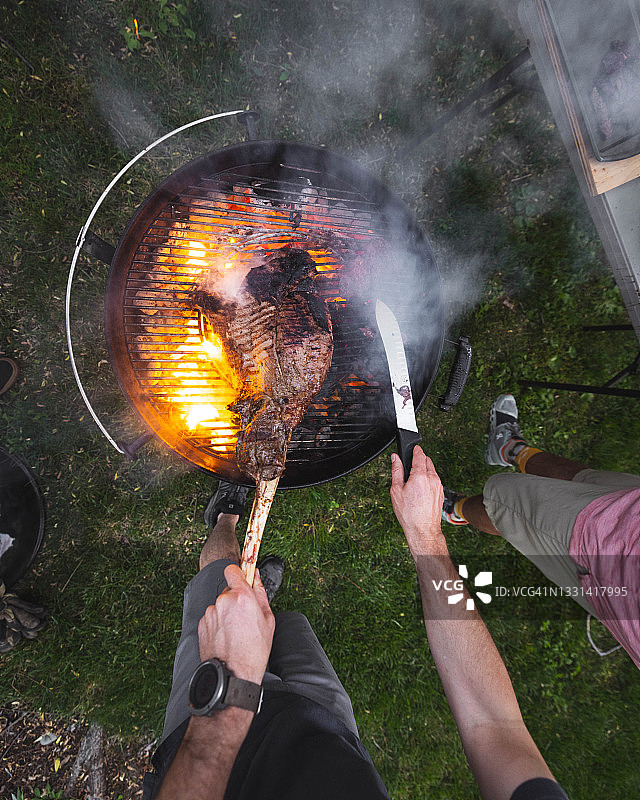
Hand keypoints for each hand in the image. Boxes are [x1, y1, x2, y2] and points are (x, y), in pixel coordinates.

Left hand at [198, 564, 274, 683]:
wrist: (233, 675)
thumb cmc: (254, 650)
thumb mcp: (267, 620)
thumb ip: (260, 593)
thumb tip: (255, 576)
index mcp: (241, 596)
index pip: (233, 570)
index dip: (238, 573)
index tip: (242, 579)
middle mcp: (223, 601)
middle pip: (228, 591)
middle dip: (235, 600)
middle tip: (244, 618)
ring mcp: (210, 613)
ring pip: (220, 606)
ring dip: (226, 614)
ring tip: (235, 633)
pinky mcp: (201, 625)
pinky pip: (212, 618)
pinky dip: (217, 624)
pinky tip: (226, 638)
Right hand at [390, 446, 446, 556]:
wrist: (423, 529)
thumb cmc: (409, 513)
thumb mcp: (396, 490)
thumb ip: (396, 471)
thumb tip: (395, 458)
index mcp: (420, 476)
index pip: (420, 455)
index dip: (415, 450)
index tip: (413, 448)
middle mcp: (432, 478)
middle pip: (427, 461)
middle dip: (419, 460)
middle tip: (409, 467)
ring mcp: (438, 485)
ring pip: (432, 471)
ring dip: (424, 471)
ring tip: (414, 482)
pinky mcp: (441, 492)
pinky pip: (435, 480)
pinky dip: (428, 480)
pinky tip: (420, 490)